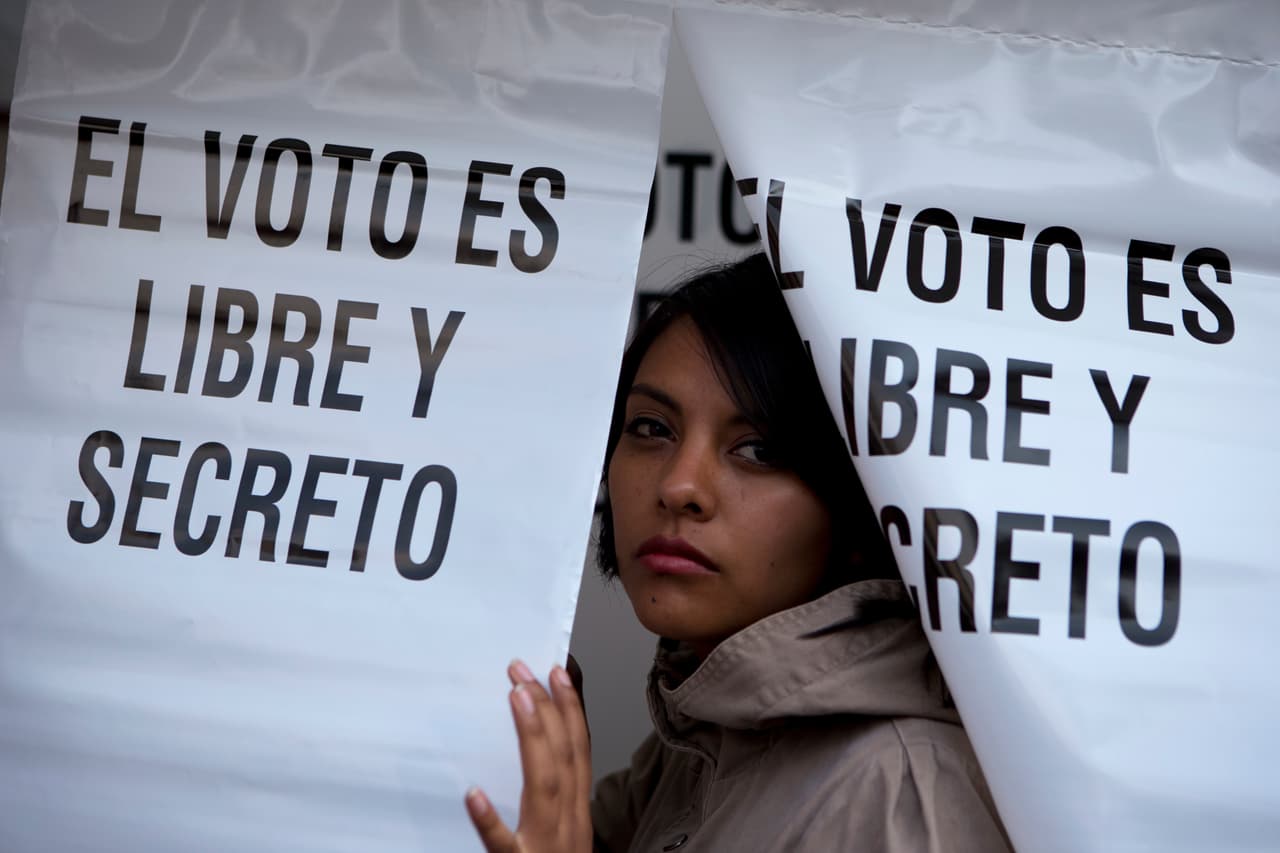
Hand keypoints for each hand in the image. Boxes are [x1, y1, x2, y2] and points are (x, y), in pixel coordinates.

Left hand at [465, 659, 592, 852]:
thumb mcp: (562, 832)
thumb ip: (553, 795)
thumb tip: (538, 748)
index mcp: (577, 816)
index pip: (578, 753)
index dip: (571, 710)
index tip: (556, 671)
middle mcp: (567, 828)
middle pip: (564, 760)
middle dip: (548, 709)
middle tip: (522, 671)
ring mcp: (544, 848)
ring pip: (544, 788)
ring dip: (532, 740)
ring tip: (516, 701)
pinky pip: (502, 847)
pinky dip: (490, 821)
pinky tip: (472, 794)